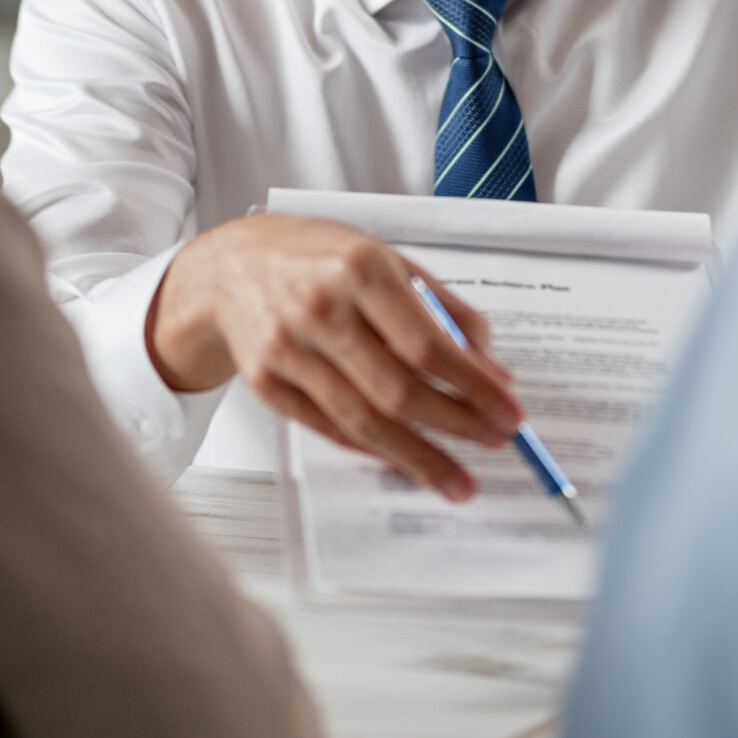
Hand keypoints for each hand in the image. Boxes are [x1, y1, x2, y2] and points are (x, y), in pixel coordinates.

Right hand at [146, 215, 523, 498]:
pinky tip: (406, 461)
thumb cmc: (316, 257)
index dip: (474, 385)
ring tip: (458, 479)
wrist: (228, 268)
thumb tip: (492, 367)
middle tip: (495, 442)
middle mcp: (322, 309)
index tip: (509, 409)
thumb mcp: (385, 257)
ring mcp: (289, 351)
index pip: (428, 343)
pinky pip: (332, 430)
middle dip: (456, 425)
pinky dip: (374, 451)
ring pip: (364, 422)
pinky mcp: (268, 385)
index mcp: (360, 268)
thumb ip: (442, 307)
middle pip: (399, 390)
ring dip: (419, 458)